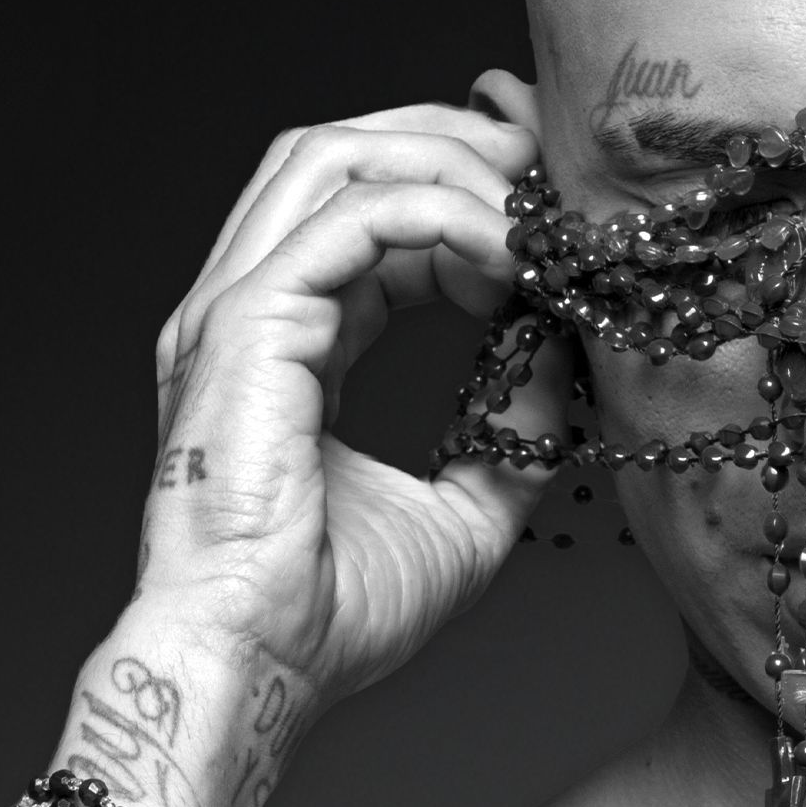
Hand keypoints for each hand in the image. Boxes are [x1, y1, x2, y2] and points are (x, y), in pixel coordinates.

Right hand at [136, 69, 561, 706]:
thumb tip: (568, 358)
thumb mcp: (465, 509)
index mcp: (288, 343)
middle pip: (341, 154)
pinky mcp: (246, 325)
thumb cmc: (335, 614)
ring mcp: (237, 311)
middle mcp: (250, 311)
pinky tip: (508, 252)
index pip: (368, 214)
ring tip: (532, 206)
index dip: (461, 190)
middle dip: (452, 140)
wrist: (263, 666)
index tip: (550, 214)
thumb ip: (515, 431)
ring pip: (334, 160)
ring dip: (446, 161)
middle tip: (548, 167)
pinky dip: (440, 214)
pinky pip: (351, 220)